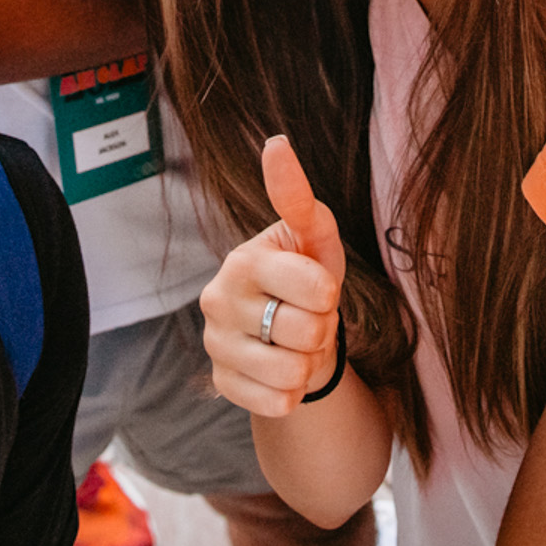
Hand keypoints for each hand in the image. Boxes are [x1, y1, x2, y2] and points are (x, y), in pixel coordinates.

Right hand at [199, 136, 345, 416]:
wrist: (290, 331)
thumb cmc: (307, 274)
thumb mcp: (315, 237)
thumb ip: (298, 196)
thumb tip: (276, 143)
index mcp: (243, 260)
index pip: (316, 288)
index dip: (330, 292)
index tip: (318, 286)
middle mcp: (218, 300)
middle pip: (308, 332)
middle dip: (321, 327)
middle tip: (307, 315)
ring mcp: (215, 345)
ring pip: (293, 372)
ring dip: (308, 362)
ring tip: (295, 342)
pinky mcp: (221, 384)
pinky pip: (278, 403)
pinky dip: (291, 392)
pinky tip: (281, 369)